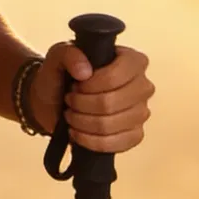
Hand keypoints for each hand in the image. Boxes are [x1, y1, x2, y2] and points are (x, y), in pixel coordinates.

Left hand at [30, 43, 152, 153]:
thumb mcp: (59, 56)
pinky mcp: (135, 135)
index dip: (90, 85)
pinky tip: (78, 133)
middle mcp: (142, 85)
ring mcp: (141, 112)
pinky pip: (115, 144)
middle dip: (81, 105)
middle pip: (110, 103)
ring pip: (109, 125)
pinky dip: (89, 140)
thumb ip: (69, 54)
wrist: (56, 103)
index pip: (116, 76)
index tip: (76, 85)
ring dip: (82, 122)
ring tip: (71, 115)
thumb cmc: (62, 76)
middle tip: (70, 100)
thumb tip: (84, 71)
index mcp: (132, 61)